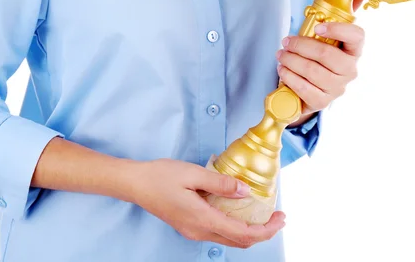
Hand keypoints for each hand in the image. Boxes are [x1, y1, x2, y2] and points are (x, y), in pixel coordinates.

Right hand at [129, 159, 285, 247]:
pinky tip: (239, 211)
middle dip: (262, 232)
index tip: (280, 218)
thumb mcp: (193, 173)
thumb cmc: (160, 176)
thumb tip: (245, 191)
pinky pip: (218, 232)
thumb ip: (221, 184)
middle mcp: (199, 231)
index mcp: (202, 219)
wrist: (134, 183)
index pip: (243, 234)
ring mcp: (192, 231)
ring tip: (262, 214)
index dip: (266, 229)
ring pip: (229, 239)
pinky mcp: (188, 226)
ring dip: (249, 231)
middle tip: (278, 217)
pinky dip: (234, 226)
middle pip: (238, 241)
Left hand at [276, 21, 364, 114]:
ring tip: (281, 55)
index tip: (317, 27)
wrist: (308, 92)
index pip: (356, 36)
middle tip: (286, 42)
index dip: (338, 30)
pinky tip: (282, 70)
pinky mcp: (323, 101)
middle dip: (301, 46)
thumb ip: (316, 34)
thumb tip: (307, 21)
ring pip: (312, 70)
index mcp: (353, 52)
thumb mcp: (318, 45)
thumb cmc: (314, 62)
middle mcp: (349, 70)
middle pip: (326, 54)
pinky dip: (289, 77)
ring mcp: (337, 88)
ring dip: (291, 60)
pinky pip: (304, 87)